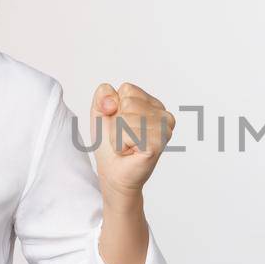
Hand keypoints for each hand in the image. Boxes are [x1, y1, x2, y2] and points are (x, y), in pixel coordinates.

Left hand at [90, 82, 174, 199]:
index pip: (127, 89)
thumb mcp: (101, 112)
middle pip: (128, 102)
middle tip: (124, 137)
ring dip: (118, 135)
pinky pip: (128, 133)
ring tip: (128, 145)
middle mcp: (164, 115)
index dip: (114, 107)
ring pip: (127, 118)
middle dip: (117, 122)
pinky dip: (121, 144)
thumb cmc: (110, 145)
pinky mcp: (157, 144)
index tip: (120, 123)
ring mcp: (164, 130)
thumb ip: (103, 94)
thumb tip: (113, 101)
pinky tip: (131, 152)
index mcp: (154, 104)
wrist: (112, 174)